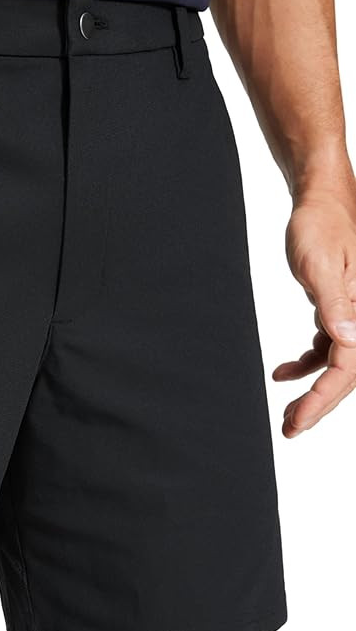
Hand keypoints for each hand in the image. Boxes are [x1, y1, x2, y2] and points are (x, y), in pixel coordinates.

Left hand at [273, 191, 355, 436]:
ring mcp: (355, 315)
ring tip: (288, 415)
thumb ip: (333, 304)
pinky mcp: (341, 310)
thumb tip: (349, 340)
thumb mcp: (319, 264)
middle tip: (290, 430)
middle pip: (347, 374)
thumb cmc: (321, 225)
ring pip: (339, 366)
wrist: (321, 200)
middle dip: (319, 406)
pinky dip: (308, 365)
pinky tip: (283, 373)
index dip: (323, 399)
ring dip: (315, 391)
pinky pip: (330, 348)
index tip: (298, 420)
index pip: (349, 367)